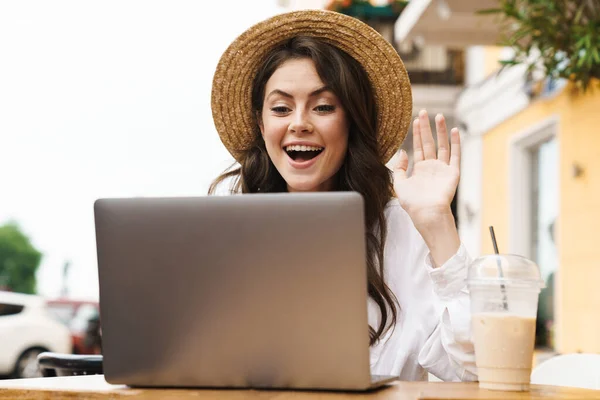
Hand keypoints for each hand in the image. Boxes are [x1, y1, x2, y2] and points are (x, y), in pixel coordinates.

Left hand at [393, 109, 459, 226]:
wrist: (426, 213)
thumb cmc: (413, 203)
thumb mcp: (399, 184)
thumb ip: (399, 168)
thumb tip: (403, 152)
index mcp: (420, 170)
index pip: (419, 147)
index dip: (418, 133)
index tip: (416, 119)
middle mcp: (432, 167)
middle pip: (429, 142)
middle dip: (426, 127)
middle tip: (424, 112)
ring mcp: (443, 169)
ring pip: (442, 145)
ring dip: (441, 131)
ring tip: (438, 116)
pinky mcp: (453, 172)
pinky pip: (455, 155)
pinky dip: (456, 142)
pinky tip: (455, 130)